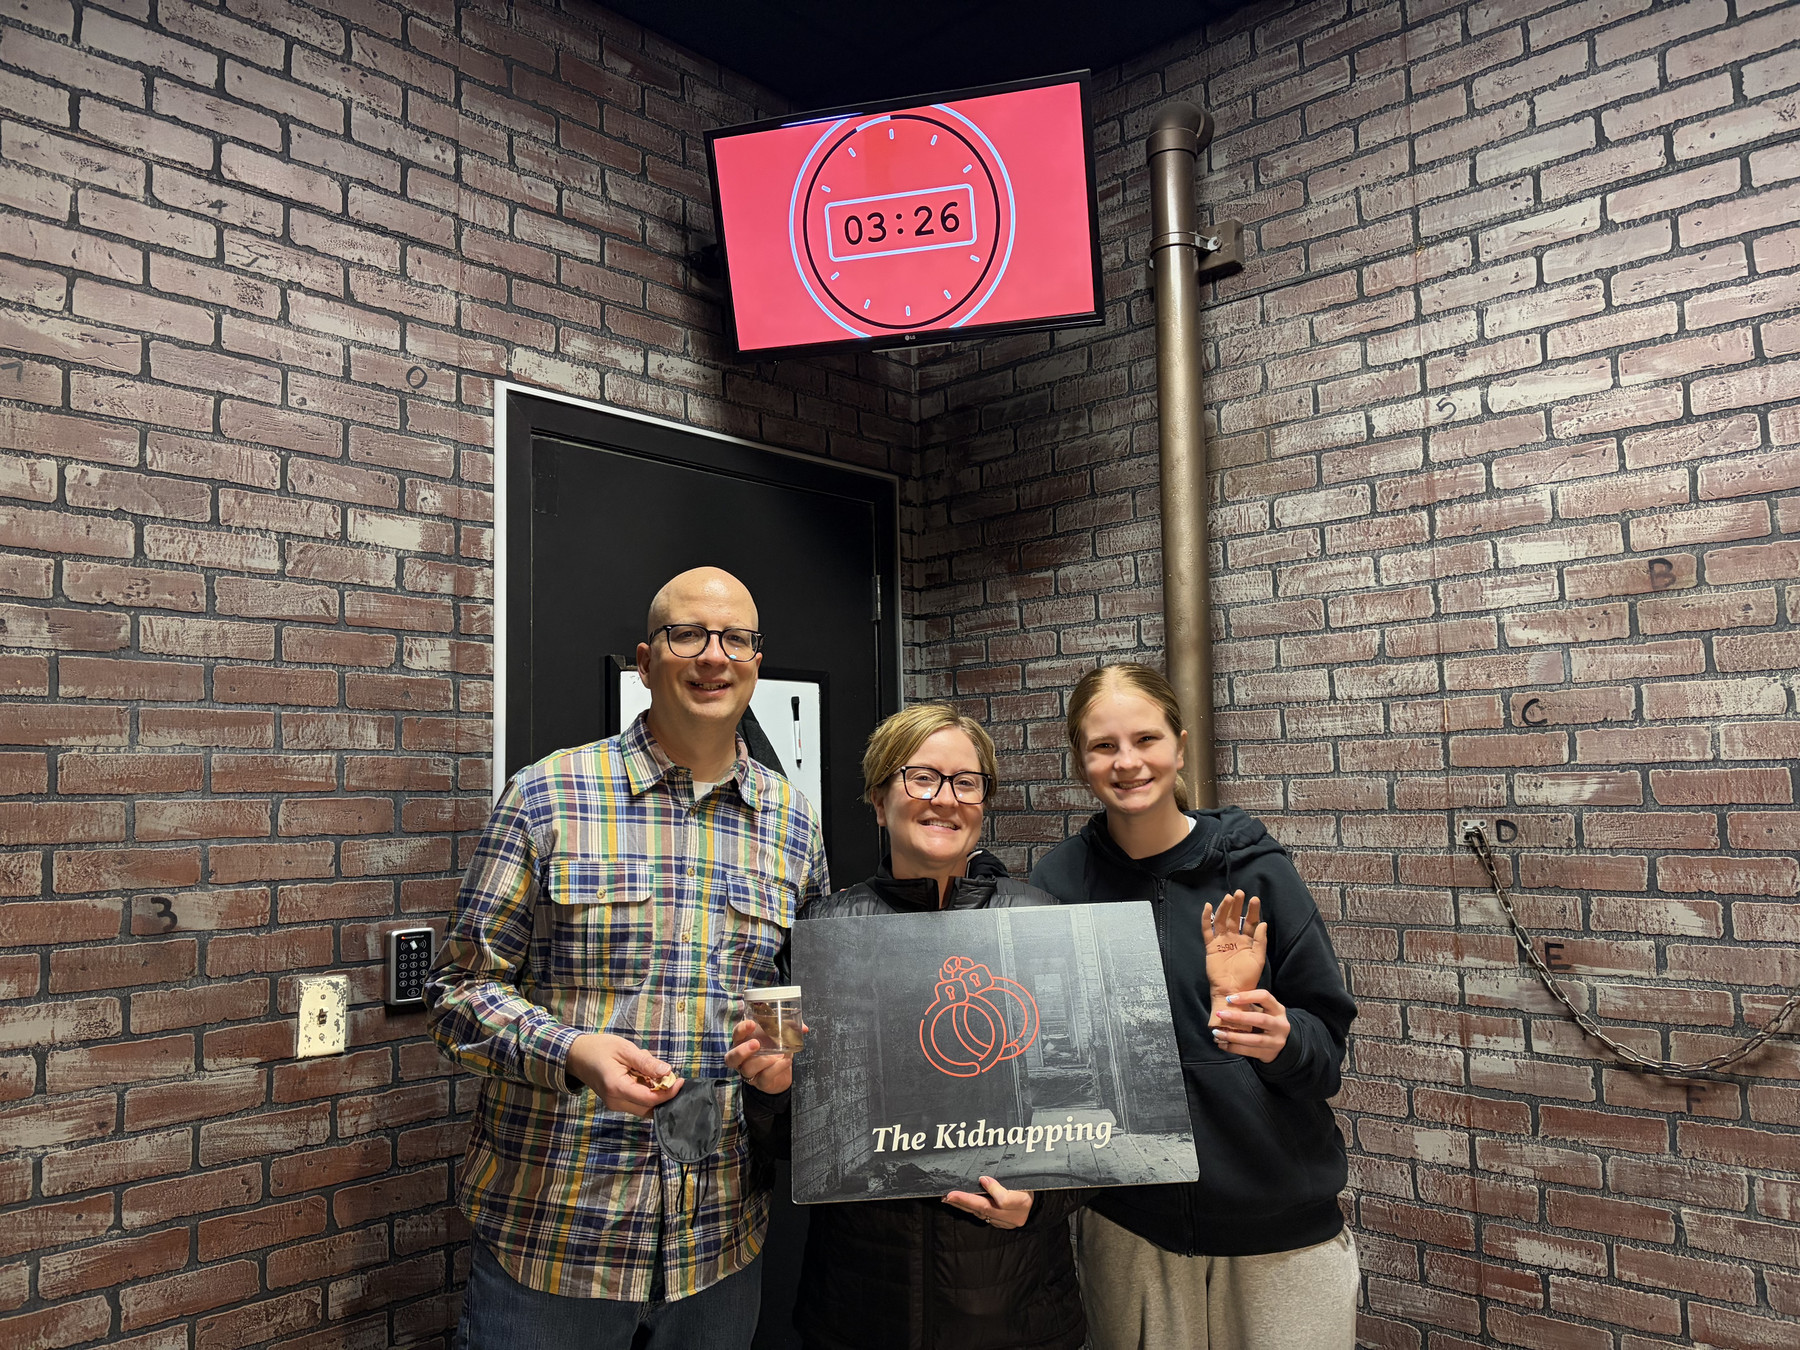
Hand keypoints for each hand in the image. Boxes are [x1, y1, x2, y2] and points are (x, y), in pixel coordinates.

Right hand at [566, 1032, 680, 1115]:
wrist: (577, 1055)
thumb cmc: (599, 1048)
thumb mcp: (625, 1049)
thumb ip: (646, 1063)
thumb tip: (668, 1072)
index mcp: (617, 1088)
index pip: (649, 1099)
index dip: (669, 1092)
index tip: (680, 1080)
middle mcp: (615, 1102)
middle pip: (649, 1107)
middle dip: (663, 1093)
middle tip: (668, 1073)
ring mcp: (615, 1104)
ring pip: (644, 1106)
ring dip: (653, 1091)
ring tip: (646, 1068)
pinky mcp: (616, 1102)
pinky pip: (637, 1101)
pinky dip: (645, 1090)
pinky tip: (640, 1073)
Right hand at [725, 1017, 802, 1093]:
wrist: (781, 1073)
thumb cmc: (774, 1050)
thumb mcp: (779, 1036)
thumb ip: (790, 1028)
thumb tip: (804, 1027)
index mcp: (744, 1042)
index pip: (736, 1035)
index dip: (741, 1029)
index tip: (752, 1024)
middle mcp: (742, 1059)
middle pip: (731, 1057)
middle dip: (742, 1050)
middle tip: (756, 1043)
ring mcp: (749, 1072)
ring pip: (747, 1069)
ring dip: (761, 1061)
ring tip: (775, 1055)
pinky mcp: (760, 1082)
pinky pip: (764, 1077)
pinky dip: (776, 1068)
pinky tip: (785, 1061)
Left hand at [943, 1176, 1032, 1228]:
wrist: (1030, 1198)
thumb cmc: (1024, 1183)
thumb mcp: (1019, 1177)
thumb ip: (1002, 1180)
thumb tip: (983, 1180)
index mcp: (1023, 1202)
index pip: (1004, 1200)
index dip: (992, 1189)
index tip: (982, 1178)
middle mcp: (1015, 1216)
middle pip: (987, 1208)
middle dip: (966, 1201)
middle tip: (949, 1195)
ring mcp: (1006, 1223)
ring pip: (980, 1214)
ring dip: (963, 1205)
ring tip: (948, 1198)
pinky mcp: (999, 1224)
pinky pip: (981, 1216)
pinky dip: (968, 1209)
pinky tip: (958, 1203)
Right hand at [1204, 890, 1266, 996]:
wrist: (1232, 991)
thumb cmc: (1247, 978)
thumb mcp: (1258, 959)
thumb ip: (1260, 941)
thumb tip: (1263, 923)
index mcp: (1247, 941)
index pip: (1250, 922)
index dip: (1252, 911)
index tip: (1254, 899)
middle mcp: (1234, 938)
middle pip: (1235, 917)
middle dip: (1237, 905)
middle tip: (1239, 893)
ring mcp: (1222, 941)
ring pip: (1222, 920)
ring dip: (1224, 909)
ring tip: (1228, 898)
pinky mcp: (1211, 946)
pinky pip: (1207, 930)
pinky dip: (1207, 918)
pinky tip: (1209, 907)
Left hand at [1209, 988, 1289, 1062]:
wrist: (1279, 1046)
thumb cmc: (1265, 1023)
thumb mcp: (1264, 1011)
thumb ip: (1249, 1005)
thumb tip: (1225, 1000)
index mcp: (1278, 1010)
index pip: (1265, 997)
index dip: (1247, 996)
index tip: (1229, 998)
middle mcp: (1280, 1025)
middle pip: (1261, 1020)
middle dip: (1239, 1017)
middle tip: (1220, 1014)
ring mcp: (1276, 1041)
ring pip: (1254, 1040)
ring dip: (1233, 1036)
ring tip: (1217, 1033)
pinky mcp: (1269, 1053)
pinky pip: (1249, 1051)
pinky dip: (1234, 1048)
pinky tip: (1222, 1044)